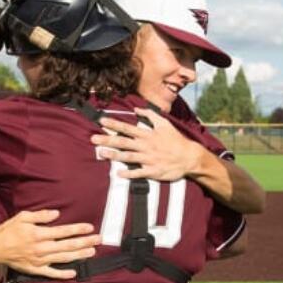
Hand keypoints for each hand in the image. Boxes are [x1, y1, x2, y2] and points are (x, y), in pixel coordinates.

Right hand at [0, 210, 100, 278]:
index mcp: (39, 234)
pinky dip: (63, 274)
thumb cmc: (8, 230)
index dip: (78, 230)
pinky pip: (51, 273)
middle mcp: (41, 248)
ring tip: (92, 253)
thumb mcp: (23, 217)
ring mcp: (39, 260)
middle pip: (68, 245)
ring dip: (79, 255)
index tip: (90, 228)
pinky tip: (74, 272)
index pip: (64, 232)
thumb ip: (40, 215)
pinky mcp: (35, 269)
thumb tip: (56, 214)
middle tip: (98, 240)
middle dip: (85, 242)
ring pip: (63, 258)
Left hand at [91, 109, 205, 181]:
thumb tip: (136, 109)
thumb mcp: (164, 123)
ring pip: (128, 157)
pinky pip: (138, 172)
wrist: (189, 157)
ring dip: (114, 155)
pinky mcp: (152, 171)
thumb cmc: (176, 140)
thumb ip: (150, 115)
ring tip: (101, 153)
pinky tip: (118, 173)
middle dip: (107, 140)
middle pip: (123, 142)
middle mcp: (145, 146)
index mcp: (147, 134)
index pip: (127, 128)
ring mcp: (148, 159)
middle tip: (93, 139)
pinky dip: (129, 173)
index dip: (113, 125)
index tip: (101, 121)